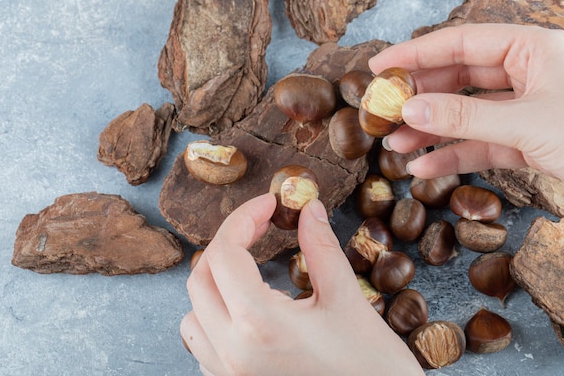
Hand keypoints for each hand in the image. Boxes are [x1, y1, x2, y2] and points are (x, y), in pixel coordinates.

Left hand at [181, 193, 422, 375]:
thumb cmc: (371, 367)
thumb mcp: (347, 299)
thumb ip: (321, 247)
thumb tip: (309, 209)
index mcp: (258, 324)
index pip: (225, 254)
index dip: (244, 218)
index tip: (269, 204)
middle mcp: (232, 352)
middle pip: (200, 279)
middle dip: (228, 243)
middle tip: (262, 225)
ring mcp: (228, 375)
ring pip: (192, 314)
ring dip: (214, 282)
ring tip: (251, 267)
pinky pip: (204, 345)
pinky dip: (215, 316)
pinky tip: (248, 307)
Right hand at [369, 23, 563, 219]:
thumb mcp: (524, 124)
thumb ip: (463, 118)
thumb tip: (409, 110)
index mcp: (532, 48)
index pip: (462, 43)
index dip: (417, 53)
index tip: (380, 66)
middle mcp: (527, 73)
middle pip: (459, 78)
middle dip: (421, 97)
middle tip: (383, 110)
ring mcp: (527, 109)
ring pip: (466, 114)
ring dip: (431, 130)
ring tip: (394, 145)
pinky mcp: (528, 142)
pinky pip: (481, 144)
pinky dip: (453, 156)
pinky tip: (424, 167)